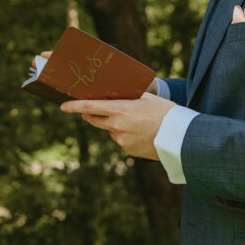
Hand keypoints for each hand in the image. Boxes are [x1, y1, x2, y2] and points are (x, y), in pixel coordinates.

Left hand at [60, 93, 174, 159]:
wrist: (181, 137)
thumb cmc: (165, 112)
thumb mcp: (145, 98)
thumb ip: (125, 97)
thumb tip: (111, 94)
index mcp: (121, 110)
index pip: (90, 107)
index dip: (74, 106)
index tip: (63, 106)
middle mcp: (117, 126)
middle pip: (94, 119)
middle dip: (90, 114)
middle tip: (91, 109)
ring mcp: (121, 140)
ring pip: (109, 129)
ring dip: (114, 124)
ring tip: (136, 121)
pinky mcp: (127, 150)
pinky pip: (120, 140)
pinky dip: (125, 135)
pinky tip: (140, 132)